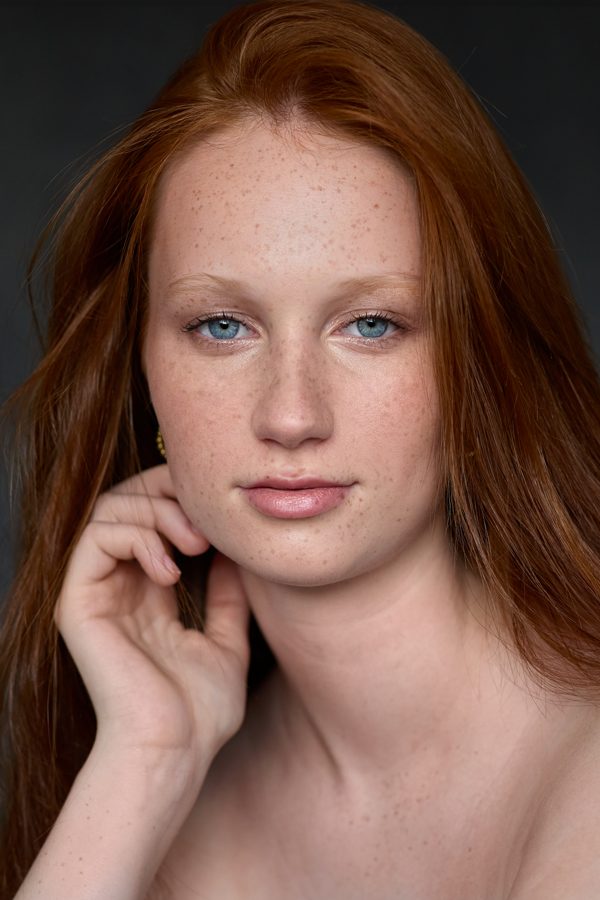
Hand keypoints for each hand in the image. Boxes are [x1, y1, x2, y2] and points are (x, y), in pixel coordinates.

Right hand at [54, 464, 250, 773]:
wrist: (174, 751)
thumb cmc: (200, 712)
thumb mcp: (227, 642)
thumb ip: (227, 597)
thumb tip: (236, 555)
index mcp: (148, 592)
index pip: (153, 516)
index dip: (183, 497)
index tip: (223, 512)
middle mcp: (117, 585)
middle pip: (128, 500)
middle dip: (170, 493)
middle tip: (207, 522)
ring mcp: (95, 592)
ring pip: (110, 509)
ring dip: (159, 513)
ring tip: (195, 545)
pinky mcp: (77, 601)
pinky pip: (96, 537)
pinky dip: (138, 537)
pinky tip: (171, 571)